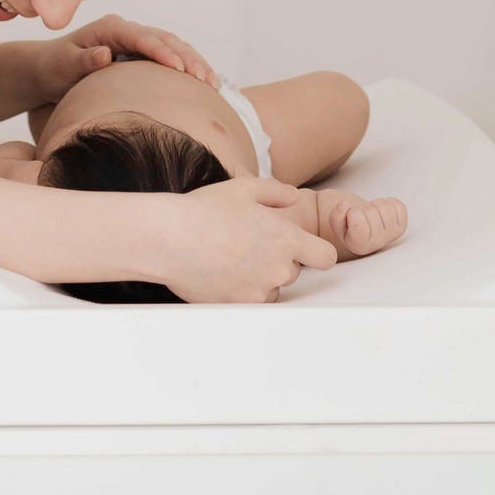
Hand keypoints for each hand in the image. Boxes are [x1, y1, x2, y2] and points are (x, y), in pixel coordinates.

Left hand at [40, 15, 219, 101]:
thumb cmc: (55, 67)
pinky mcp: (141, 54)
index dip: (162, 52)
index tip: (179, 69)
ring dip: (194, 62)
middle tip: (206, 80)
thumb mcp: (63, 65)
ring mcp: (136, 41)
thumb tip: (104, 53)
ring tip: (213, 83)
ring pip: (174, 46)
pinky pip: (171, 57)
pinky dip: (189, 68)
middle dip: (188, 57)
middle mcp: (127, 31)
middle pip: (165, 39)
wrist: (49, 69)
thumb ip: (82, 60)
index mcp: (110, 29)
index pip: (142, 37)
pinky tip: (205, 84)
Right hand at [169, 177, 337, 302]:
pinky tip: (221, 273)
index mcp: (287, 238)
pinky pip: (250, 302)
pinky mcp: (239, 306)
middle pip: (294, 272)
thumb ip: (276, 191)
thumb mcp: (243, 188)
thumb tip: (292, 197)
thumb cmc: (204, 210)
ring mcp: (259, 290)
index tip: (302, 249)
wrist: (169, 238)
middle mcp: (279, 268)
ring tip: (230, 258)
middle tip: (248, 245)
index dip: (316, 253)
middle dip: (278, 260)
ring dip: (260, 278)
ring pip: (272, 289)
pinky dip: (241, 291)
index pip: (326, 257)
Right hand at [319, 190, 407, 259]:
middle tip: (361, 216)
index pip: (358, 222)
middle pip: (370, 212)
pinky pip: (398, 206)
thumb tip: (345, 204)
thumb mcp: (337, 223)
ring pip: (385, 208)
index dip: (352, 212)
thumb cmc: (349, 227)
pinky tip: (381, 213)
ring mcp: (392, 235)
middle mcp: (377, 243)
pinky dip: (389, 203)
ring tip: (371, 214)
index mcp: (358, 245)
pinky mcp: (402, 227)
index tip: (351, 216)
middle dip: (364, 208)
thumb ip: (336, 215)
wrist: (364, 232)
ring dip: (376, 205)